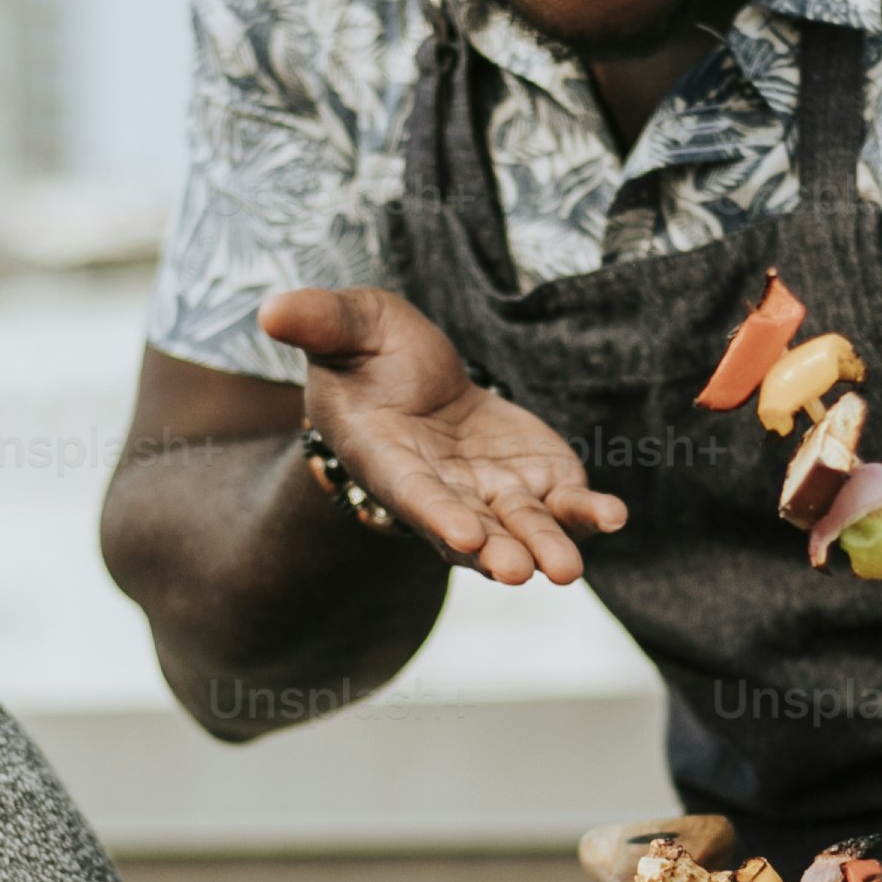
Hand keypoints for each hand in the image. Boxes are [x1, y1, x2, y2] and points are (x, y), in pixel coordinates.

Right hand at [259, 284, 627, 585]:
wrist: (414, 374)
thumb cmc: (369, 353)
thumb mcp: (347, 324)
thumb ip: (317, 322)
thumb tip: (270, 309)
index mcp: (387, 459)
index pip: (413, 494)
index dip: (436, 515)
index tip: (463, 535)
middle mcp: (441, 489)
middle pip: (471, 529)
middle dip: (496, 550)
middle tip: (522, 572)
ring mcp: (491, 491)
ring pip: (520, 526)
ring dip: (545, 545)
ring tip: (568, 568)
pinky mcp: (534, 479)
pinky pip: (563, 502)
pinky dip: (586, 511)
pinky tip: (612, 516)